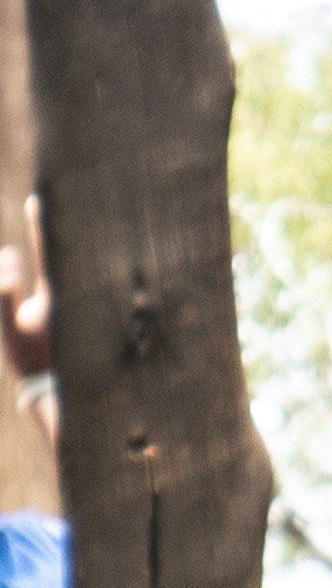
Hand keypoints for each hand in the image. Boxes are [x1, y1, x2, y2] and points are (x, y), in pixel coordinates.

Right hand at [0, 197, 51, 388]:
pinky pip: (59, 275)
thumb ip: (2, 296)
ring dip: (53, 242)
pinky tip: (56, 245)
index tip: (38, 200)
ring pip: (59, 264)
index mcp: (56, 296)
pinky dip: (54, 258)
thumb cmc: (29, 358)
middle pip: (59, 252)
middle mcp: (68, 294)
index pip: (47, 252)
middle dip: (52, 226)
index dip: (40, 225)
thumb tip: (7, 263)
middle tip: (48, 201)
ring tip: (48, 215)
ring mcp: (69, 301)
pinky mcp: (67, 308)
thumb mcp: (9, 329)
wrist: (51, 386)